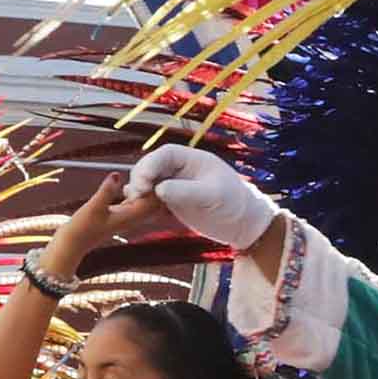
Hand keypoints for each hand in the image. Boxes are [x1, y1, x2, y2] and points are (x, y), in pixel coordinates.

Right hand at [41, 183, 180, 280]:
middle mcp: (133, 218)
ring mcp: (127, 217)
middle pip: (155, 202)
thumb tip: (116, 174)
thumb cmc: (81, 228)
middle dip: (154, 186)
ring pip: (146, 203)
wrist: (73, 244)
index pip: (154, 201)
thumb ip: (106, 191)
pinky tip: (129, 182)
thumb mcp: (93, 207)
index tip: (152, 169)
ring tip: (142, 173)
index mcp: (131, 216)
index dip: (155, 185)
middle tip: (149, 169)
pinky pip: (136, 203)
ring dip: (146, 189)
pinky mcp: (120, 215)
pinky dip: (136, 193)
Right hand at [120, 143, 278, 249]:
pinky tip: (136, 209)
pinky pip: (151, 198)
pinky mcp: (172, 202)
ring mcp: (175, 185)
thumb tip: (159, 189)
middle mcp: (180, 169)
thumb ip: (185, 191)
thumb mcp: (212, 195)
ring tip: (134, 203)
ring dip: (138, 191)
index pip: (165, 155)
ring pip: (148, 182)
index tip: (143, 183)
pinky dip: (142, 202)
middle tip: (136, 195)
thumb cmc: (234, 203)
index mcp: (192, 159)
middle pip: (151, 166)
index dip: (150, 165)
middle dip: (140, 178)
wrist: (243, 223)